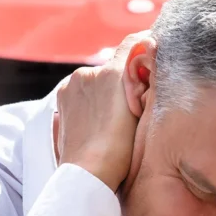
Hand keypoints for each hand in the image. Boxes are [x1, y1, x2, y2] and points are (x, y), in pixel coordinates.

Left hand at [55, 32, 146, 191]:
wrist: (88, 173)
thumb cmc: (121, 150)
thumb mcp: (142, 112)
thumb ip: (144, 83)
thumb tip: (147, 64)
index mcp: (111, 72)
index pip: (133, 42)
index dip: (146, 42)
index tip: (153, 47)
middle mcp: (87, 73)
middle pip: (113, 66)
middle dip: (124, 77)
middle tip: (134, 100)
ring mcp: (71, 86)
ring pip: (96, 80)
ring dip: (105, 90)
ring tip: (112, 116)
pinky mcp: (61, 100)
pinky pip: (81, 91)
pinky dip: (90, 100)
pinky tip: (96, 120)